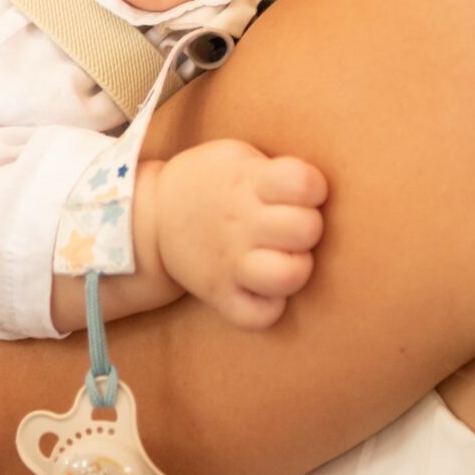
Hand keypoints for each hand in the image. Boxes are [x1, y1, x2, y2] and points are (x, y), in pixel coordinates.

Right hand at [152, 140, 328, 329]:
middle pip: (305, 229)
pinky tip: (267, 289)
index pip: (302, 182)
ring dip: (296, 268)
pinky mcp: (220, 295)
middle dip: (309, 226)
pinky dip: (269, 308)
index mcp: (248, 182)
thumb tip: (320, 190)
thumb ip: (275, 171)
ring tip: (286, 258)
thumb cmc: (215, 183)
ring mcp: (230, 263)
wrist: (154, 215)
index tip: (302, 192)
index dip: (314, 187)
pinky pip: (257, 317)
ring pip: (286, 276)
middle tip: (293, 227)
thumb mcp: (237, 158)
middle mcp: (241, 223)